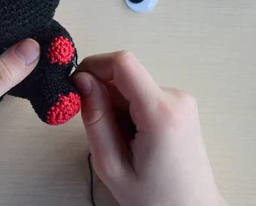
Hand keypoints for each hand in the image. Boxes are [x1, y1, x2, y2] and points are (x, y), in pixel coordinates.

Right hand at [72, 52, 226, 205]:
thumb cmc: (157, 198)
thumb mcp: (111, 164)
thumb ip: (95, 118)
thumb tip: (82, 80)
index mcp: (161, 113)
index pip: (122, 63)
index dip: (93, 66)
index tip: (76, 85)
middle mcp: (176, 99)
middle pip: (123, 76)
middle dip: (102, 97)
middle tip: (102, 132)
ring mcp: (180, 100)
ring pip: (129, 86)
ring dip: (115, 107)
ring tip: (121, 141)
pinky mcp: (178, 104)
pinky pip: (140, 94)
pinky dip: (127, 111)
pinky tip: (132, 137)